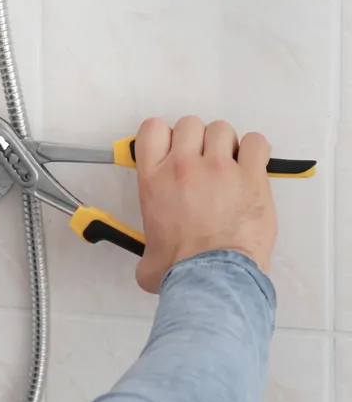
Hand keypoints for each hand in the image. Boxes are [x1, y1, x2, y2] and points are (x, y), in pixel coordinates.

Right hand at [133, 116, 276, 292]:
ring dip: (225, 144)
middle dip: (197, 139)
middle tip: (203, 161)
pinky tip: (251, 166)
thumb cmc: (182, 267)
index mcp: (154, 179)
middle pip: (189, 124)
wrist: (212, 277)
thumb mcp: (147, 256)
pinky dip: (254, 150)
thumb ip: (146, 249)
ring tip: (229, 166)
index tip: (171, 148)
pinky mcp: (250, 177)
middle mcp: (183, 167)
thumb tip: (150, 263)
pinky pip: (255, 143)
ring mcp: (218, 169)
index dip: (164, 135)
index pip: (152, 129)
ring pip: (221, 129)